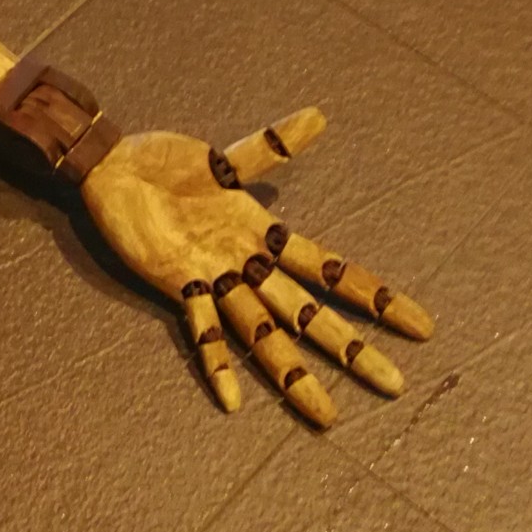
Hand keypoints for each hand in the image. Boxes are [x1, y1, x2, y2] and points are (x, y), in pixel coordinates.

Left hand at [79, 110, 431, 426]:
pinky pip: (200, 328)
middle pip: (308, 314)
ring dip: (293, 372)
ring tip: (327, 414)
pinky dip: (216, 363)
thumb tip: (319, 117)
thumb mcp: (224, 157)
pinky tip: (234, 402)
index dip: (375, 296)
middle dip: (351, 349)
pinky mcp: (174, 282)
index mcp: (263, 236)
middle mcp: (246, 266)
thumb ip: (271, 147)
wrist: (110, 165)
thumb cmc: (165, 163)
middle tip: (395, 385)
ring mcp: (212, 278)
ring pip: (263, 333)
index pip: (331, 272)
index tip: (421, 324)